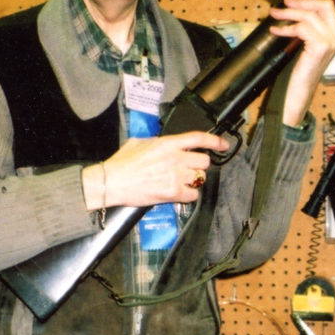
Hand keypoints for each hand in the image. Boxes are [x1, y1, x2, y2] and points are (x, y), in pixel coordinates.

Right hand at [82, 130, 228, 210]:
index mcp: (168, 143)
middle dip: (199, 165)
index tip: (222, 145)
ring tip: (180, 182)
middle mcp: (175, 158)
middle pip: (204, 162)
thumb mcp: (139, 142)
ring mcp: (175, 176)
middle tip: (190, 169)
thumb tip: (165, 144)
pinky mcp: (172, 193)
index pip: (199, 139)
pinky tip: (179, 193)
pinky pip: (193, 195)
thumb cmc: (122, 163)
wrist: (112, 182)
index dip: (215, 141)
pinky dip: (188, 195)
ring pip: (200, 178)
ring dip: (193, 181)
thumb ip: (158, 142)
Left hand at [268, 0, 334, 125]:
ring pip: (310, 15)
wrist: (298, 92)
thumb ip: (311, 31)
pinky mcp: (320, 46)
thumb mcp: (309, 47)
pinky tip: (276, 30)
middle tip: (286, 2)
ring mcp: (331, 42)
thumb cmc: (301, 72)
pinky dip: (285, 27)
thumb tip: (299, 11)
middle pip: (326, 6)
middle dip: (304, 0)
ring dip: (288, 13)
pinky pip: (302, 27)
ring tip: (275, 14)